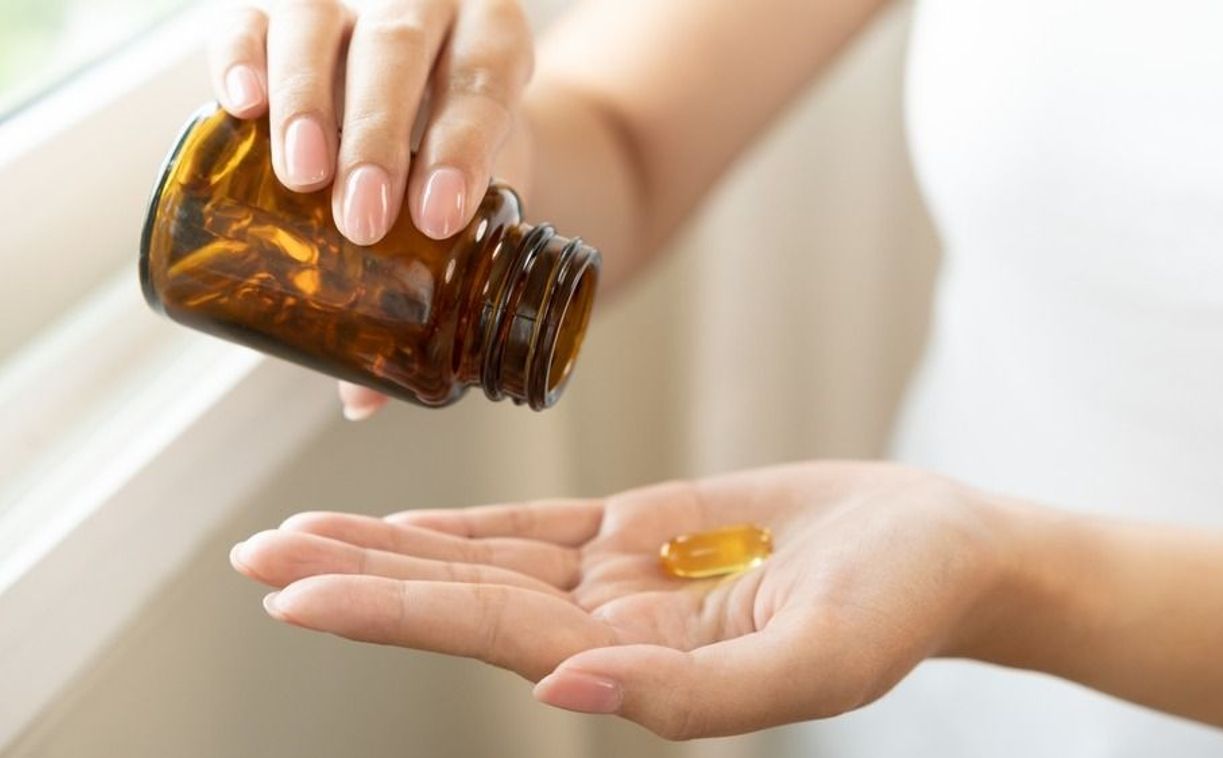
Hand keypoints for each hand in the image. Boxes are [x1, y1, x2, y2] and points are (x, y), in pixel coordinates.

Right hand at [208, 0, 536, 419]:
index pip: (483, 85)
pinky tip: (238, 103)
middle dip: (380, 138)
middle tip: (361, 219)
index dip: (463, 149)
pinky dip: (240, 53)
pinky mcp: (280, 1)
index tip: (440, 217)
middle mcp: (427, 2)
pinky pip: (251, 14)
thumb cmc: (450, 148)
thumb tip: (365, 402)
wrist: (429, 78)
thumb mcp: (464, 201)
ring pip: (323, 24)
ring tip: (300, 177)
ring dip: (311, 101)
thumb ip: (429, 281)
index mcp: (493, 42)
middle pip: (400, 50)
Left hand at [230, 461, 1010, 738]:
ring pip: (481, 560)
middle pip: (460, 599)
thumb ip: (692, 697)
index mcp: (639, 667)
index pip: (490, 636)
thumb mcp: (816, 661)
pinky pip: (536, 528)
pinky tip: (405, 525)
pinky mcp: (643, 530)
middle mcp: (610, 630)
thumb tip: (562, 694)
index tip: (293, 595)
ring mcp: (620, 579)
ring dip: (390, 548)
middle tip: (255, 562)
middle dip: (356, 580)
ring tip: (297, 538)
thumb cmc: (898, 608)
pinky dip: (465, 525)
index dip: (390, 612)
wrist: (940, 550)